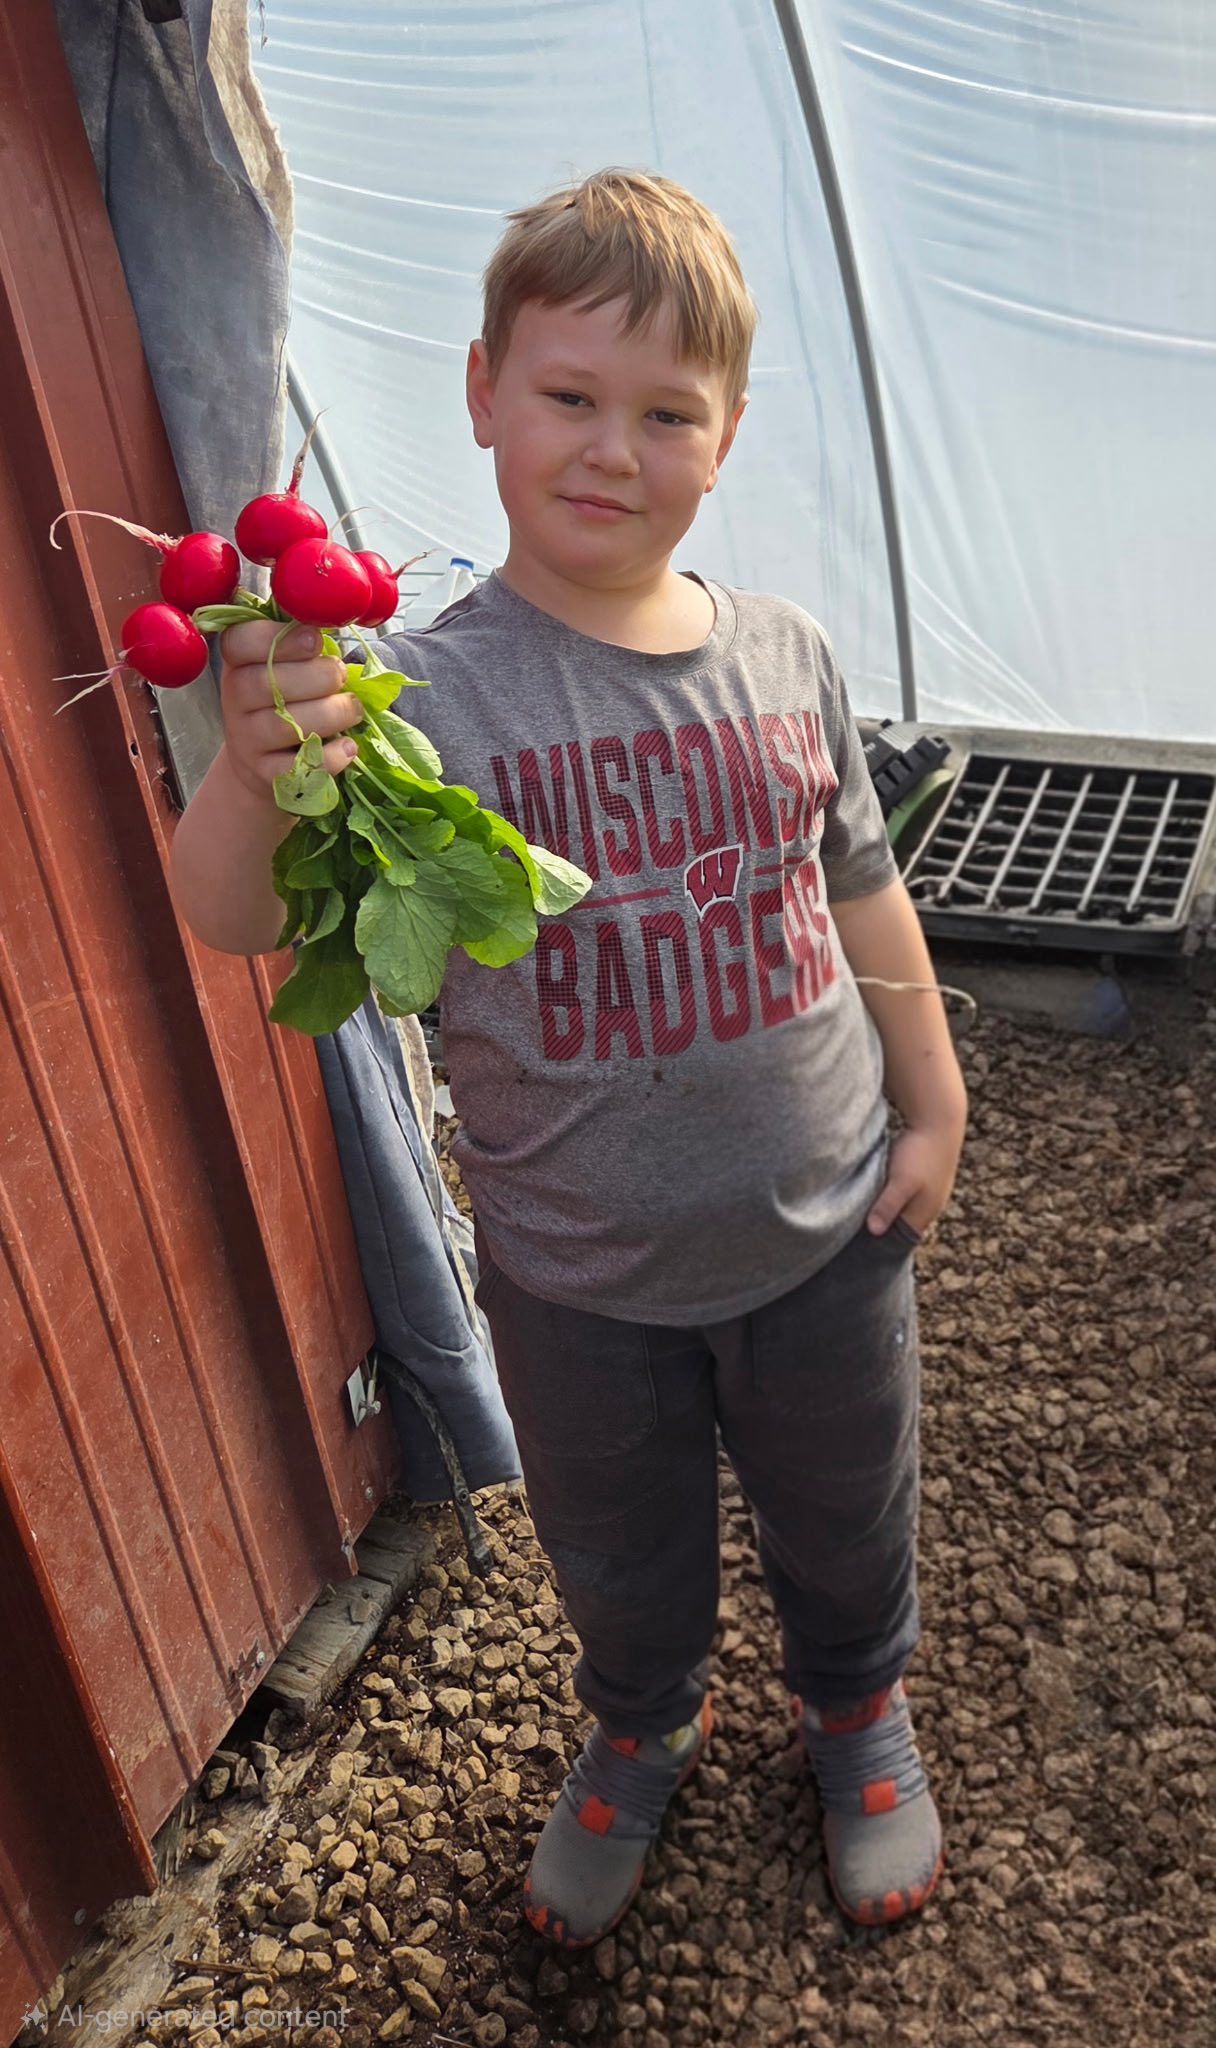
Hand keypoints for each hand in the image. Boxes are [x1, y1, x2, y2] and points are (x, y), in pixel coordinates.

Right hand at [219, 618, 364, 803]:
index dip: (278, 638)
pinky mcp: (266, 775)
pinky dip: (330, 757)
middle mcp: (234, 700)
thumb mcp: (285, 667)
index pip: (239, 642)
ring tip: (353, 709)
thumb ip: (301, 644)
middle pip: (266, 683)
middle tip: (341, 675)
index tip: (314, 639)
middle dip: (317, 676)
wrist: (263, 763)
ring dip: (331, 714)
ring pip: (284, 725)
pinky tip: (348, 746)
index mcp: (239, 664)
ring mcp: (246, 740)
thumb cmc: (285, 702)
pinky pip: (297, 767)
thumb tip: (334, 617)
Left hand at [867, 1120, 964, 1240]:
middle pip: (901, 1224)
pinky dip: (889, 1193)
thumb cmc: (921, 1152)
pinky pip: (902, 1191)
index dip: (881, 1242)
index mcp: (924, 1213)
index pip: (901, 1238)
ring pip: (901, 1207)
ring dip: (885, 1208)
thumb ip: (888, 1206)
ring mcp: (928, 1190)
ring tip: (862, 1209)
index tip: (857, 1243)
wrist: (940, 1119)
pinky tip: (876, 1187)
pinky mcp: (923, 1174)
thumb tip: (874, 1232)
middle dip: (882, 1226)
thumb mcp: (902, 1181)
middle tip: (854, 1228)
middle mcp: (929, 1205)